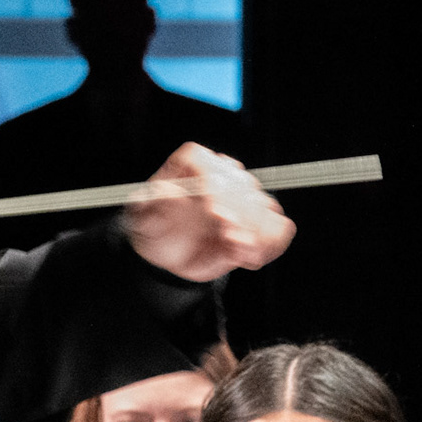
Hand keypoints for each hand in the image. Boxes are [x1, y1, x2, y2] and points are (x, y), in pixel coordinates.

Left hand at [125, 144, 294, 282]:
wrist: (171, 253)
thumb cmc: (154, 228)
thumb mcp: (141, 218)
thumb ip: (149, 205)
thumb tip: (167, 192)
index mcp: (192, 163)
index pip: (208, 164)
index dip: (214, 186)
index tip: (212, 211)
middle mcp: (224, 174)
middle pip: (243, 186)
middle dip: (239, 214)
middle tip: (226, 236)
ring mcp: (245, 197)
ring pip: (266, 208)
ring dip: (257, 233)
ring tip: (238, 252)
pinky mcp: (260, 220)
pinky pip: (280, 228)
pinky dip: (271, 244)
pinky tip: (249, 258)